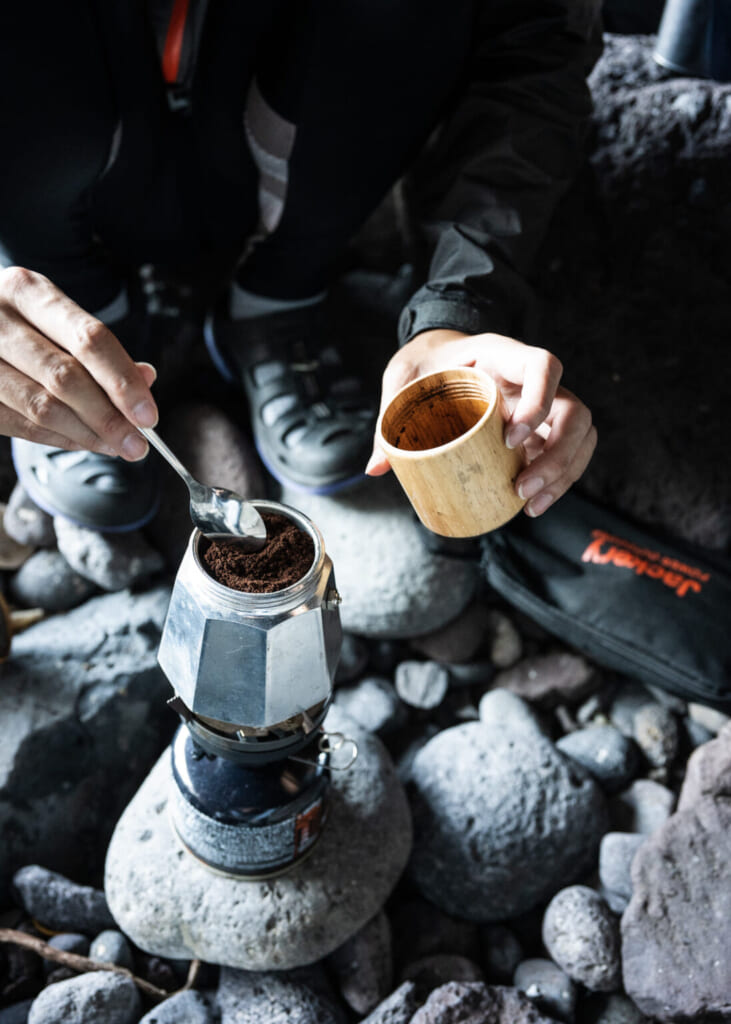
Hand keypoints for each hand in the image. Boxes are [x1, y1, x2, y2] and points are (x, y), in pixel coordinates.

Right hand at [0, 267, 157, 459]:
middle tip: (138, 444)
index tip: (149, 415)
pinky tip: (85, 442)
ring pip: (41, 408)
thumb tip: (146, 379)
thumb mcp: (56, 317)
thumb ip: (98, 348)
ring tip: (117, 446)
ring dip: (87, 435)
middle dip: (109, 418)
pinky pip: (21, 426)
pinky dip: (59, 439)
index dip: (122, 381)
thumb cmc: (20, 322)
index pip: (87, 339)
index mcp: (26, 291)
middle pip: (64, 378)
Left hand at [366, 328, 596, 517]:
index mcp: (501, 355)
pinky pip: (568, 452)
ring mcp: (541, 405)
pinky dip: (559, 480)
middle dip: (558, 455)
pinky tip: (533, 505)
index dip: (537, 402)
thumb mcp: (402, 379)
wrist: (436, 356)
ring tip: (529, 504)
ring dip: (564, 473)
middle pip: (574, 410)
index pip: (543, 366)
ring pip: (580, 435)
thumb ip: (389, 418)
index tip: (509, 439)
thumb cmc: (424, 364)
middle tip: (521, 488)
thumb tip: (376, 468)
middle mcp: (530, 379)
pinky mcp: (540, 429)